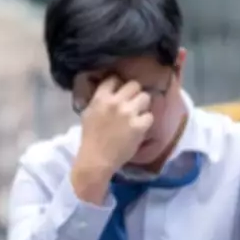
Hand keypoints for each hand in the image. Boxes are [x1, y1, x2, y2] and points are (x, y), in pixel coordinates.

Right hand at [71, 77, 152, 203]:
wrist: (96, 160)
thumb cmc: (90, 139)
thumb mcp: (88, 114)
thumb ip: (99, 100)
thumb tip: (110, 91)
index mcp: (101, 98)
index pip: (114, 79)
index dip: (119, 85)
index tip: (120, 92)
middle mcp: (115, 102)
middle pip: (134, 85)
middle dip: (134, 93)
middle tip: (132, 103)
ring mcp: (128, 113)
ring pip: (145, 97)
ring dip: (143, 105)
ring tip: (138, 114)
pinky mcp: (139, 126)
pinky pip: (150, 116)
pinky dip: (146, 122)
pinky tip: (140, 127)